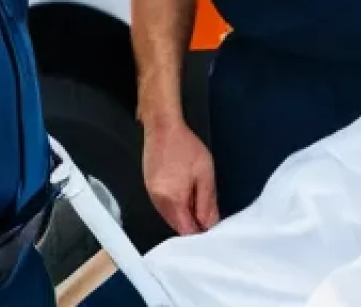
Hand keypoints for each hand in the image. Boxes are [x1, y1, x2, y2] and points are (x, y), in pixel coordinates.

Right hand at [142, 120, 219, 235]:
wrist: (163, 127)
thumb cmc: (185, 146)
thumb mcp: (205, 173)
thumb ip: (207, 203)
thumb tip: (209, 224)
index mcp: (173, 201)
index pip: (187, 232)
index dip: (200, 231)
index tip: (210, 226)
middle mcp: (159, 203)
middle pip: (177, 226)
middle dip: (193, 222)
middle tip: (205, 207)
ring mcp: (152, 196)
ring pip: (170, 217)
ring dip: (184, 213)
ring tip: (195, 194)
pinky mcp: (149, 188)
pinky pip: (164, 206)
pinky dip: (175, 205)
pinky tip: (184, 190)